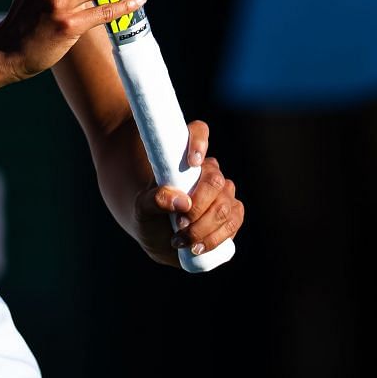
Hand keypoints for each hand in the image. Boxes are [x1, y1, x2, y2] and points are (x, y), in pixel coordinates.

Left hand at [135, 120, 243, 267]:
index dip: (198, 141)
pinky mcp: (232, 214)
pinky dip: (217, 236)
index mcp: (185, 158)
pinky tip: (198, 246)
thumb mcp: (141, 208)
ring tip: (182, 240)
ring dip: (204, 226)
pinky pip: (234, 221)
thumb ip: (154, 200)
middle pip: (214, 181)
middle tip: (178, 224)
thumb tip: (181, 201)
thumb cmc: (149, 214)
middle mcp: (208, 172)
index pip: (198, 132)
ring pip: (225, 205)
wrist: (159, 237)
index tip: (192, 161)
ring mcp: (223, 193)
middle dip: (198, 206)